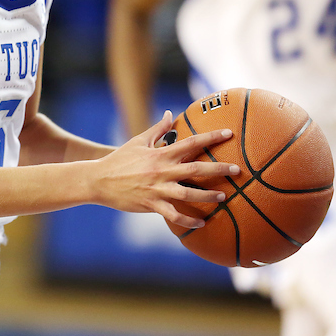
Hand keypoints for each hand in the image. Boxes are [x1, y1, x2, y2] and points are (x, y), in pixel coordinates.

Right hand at [86, 111, 238, 228]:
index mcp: (160, 154)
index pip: (191, 143)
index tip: (229, 133)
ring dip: (208, 196)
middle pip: (196, 169)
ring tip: (224, 197)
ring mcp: (157, 188)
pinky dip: (189, 220)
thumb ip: (158, 129)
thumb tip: (170, 113)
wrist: (98, 180)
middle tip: (237, 170)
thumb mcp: (138, 141)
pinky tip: (201, 222)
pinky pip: (174, 214)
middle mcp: (162, 171)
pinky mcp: (151, 204)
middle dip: (219, 170)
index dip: (211, 137)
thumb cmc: (119, 159)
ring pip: (189, 194)